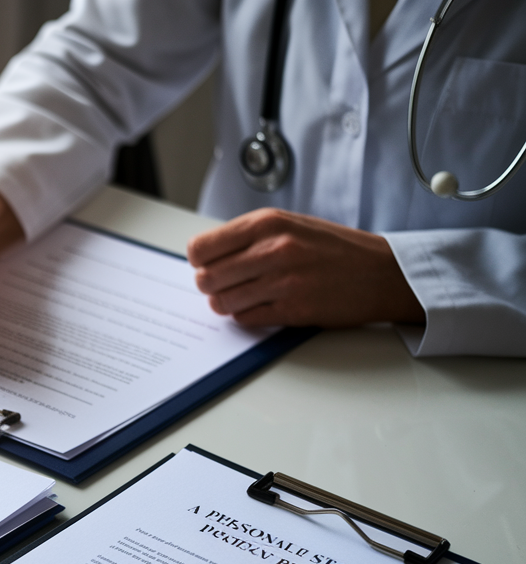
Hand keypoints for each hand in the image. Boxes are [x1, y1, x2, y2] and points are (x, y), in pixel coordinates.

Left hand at [187, 208, 424, 327]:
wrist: (383, 272)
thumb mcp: (289, 225)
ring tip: (246, 296)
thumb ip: (248, 237)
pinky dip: (247, 316)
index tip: (211, 264)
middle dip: (210, 286)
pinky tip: (263, 307)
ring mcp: (282, 281)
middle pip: (206, 278)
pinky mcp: (292, 310)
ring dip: (227, 303)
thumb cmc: (334, 249)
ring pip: (221, 302)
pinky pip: (245, 319)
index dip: (200, 261)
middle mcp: (272, 249)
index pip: (201, 248)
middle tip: (227, 285)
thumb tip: (206, 255)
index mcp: (267, 223)